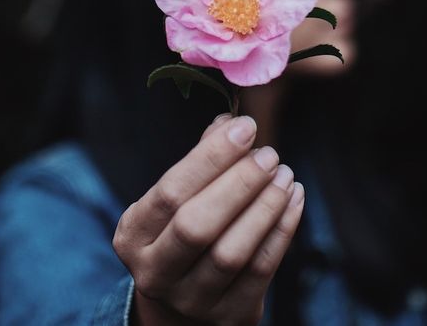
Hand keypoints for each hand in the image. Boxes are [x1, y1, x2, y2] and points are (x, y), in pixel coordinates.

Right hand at [112, 114, 304, 325]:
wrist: (183, 309)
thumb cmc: (181, 235)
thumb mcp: (176, 202)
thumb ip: (200, 161)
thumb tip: (231, 121)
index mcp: (132, 236)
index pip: (170, 193)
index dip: (210, 158)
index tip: (245, 128)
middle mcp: (154, 273)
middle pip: (197, 226)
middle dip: (239, 184)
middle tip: (270, 155)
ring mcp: (191, 301)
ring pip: (232, 252)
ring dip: (265, 207)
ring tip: (285, 175)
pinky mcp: (229, 316)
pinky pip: (261, 270)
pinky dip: (282, 231)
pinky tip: (294, 200)